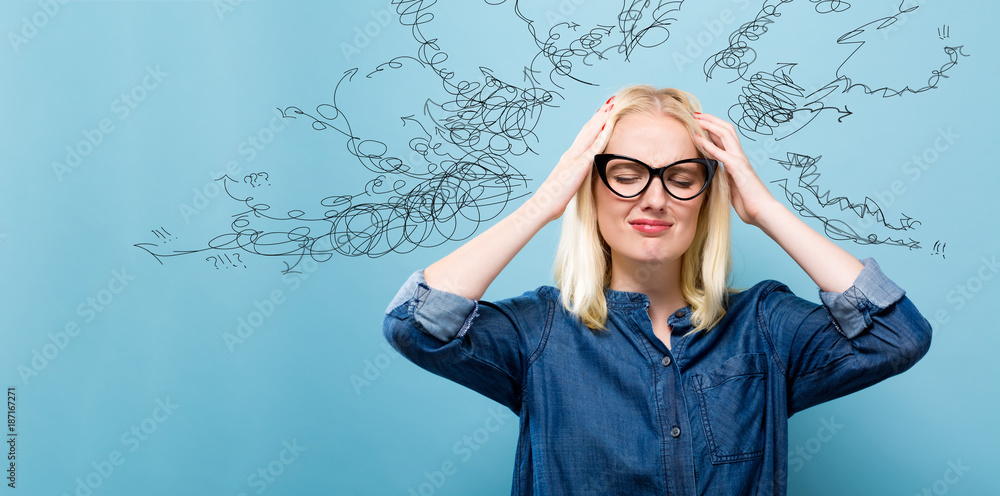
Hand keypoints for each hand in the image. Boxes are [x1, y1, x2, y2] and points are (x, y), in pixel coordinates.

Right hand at [529, 98, 614, 222]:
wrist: (542, 205)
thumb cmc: (552, 200)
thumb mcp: (566, 186)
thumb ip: (573, 180)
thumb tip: (577, 181)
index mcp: (568, 158)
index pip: (583, 137)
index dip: (593, 125)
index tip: (602, 115)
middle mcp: (571, 154)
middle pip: (587, 130)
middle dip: (599, 116)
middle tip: (609, 103)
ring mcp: (574, 157)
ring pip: (590, 133)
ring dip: (601, 119)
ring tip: (611, 106)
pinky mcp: (579, 165)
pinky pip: (594, 146)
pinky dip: (602, 134)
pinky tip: (609, 125)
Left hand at [693, 112, 777, 225]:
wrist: (762, 212)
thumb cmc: (749, 203)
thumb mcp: (732, 187)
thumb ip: (725, 177)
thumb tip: (716, 173)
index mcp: (738, 161)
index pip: (725, 138)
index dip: (713, 128)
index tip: (699, 122)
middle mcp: (740, 157)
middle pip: (727, 129)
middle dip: (711, 119)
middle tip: (695, 114)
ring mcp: (740, 161)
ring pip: (726, 134)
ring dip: (710, 125)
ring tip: (696, 118)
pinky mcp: (738, 168)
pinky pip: (721, 153)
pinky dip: (708, 144)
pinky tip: (697, 138)